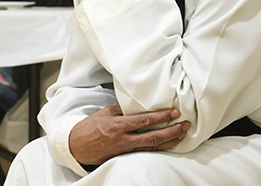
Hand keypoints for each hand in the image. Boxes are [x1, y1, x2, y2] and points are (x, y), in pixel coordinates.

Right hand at [69, 104, 189, 166]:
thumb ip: (122, 109)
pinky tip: (169, 144)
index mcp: (118, 125)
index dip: (161, 117)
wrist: (76, 146)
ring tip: (182, 134)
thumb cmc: (89, 127)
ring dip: (169, 141)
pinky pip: (146, 152)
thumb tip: (138, 103)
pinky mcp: (125, 156)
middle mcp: (123, 139)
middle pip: (153, 137)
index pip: (144, 121)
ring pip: (153, 147)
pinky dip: (159, 148)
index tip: (174, 112)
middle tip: (184, 124)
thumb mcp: (105, 113)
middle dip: (171, 131)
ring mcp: (125, 150)